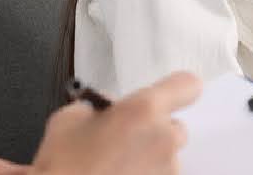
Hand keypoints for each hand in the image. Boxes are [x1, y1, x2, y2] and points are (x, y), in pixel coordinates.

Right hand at [30, 71, 201, 174]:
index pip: (187, 85)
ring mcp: (168, 170)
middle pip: (174, 126)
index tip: (172, 93)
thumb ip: (95, 106)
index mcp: (144, 111)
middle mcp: (163, 138)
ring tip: (116, 165)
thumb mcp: (67, 120)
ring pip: (168, 157)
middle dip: (153, 131)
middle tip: (124, 140)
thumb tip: (104, 109)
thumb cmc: (65, 169)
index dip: (178, 89)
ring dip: (149, 158)